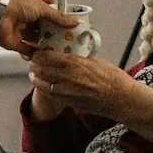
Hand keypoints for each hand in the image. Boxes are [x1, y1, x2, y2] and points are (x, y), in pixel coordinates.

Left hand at [0, 0, 75, 57]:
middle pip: (44, 30)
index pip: (50, 15)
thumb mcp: (43, 8)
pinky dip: (34, 54)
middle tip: (65, 43)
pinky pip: (26, 50)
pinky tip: (43, 57)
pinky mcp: (15, 43)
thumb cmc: (17, 5)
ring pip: (36, 41)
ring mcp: (22, 32)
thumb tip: (74, 22)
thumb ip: (58, 17)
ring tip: (57, 52)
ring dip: (45, 46)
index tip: (69, 29)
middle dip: (53, 36)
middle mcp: (28, 20)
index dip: (58, 22)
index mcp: (34, 9)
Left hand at [28, 49, 152, 125]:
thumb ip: (81, 57)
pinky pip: (49, 93)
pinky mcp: (68, 101)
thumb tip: (72, 52)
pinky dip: (43, 88)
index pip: (47, 55)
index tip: (36, 51)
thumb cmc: (112, 78)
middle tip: (32, 61)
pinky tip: (42, 84)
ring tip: (34, 73)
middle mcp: (68, 75)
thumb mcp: (96, 60)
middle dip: (34, 64)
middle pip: (40, 68)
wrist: (120, 98)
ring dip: (35, 76)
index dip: (38, 53)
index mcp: (75, 62)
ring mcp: (67, 90)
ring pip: (41, 82)